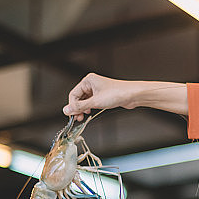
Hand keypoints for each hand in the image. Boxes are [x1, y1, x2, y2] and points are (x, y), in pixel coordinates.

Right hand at [64, 74, 187, 117]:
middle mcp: (92, 84)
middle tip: (77, 118)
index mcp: (88, 80)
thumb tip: (66, 110)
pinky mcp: (102, 95)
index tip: (71, 114)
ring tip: (83, 116)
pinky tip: (90, 113)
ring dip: (83, 109)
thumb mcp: (95, 102)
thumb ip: (79, 107)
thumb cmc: (117, 94)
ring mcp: (97, 90)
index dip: (72, 105)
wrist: (132, 95)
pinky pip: (91, 102)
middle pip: (78, 97)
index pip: (73, 94)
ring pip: (85, 101)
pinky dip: (89, 108)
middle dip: (77, 108)